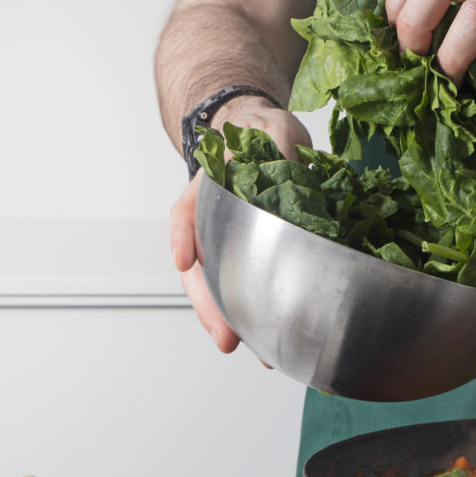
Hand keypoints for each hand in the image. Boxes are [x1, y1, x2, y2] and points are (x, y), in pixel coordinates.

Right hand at [170, 97, 311, 354]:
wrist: (267, 140)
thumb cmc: (265, 134)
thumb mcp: (277, 128)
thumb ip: (282, 144)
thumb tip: (292, 164)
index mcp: (209, 186)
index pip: (185, 211)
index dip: (183, 235)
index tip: (185, 260)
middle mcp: (210, 219)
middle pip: (197, 266)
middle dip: (208, 304)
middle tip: (224, 336)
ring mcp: (226, 242)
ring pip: (214, 287)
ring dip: (225, 321)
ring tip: (242, 348)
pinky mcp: (249, 258)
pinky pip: (242, 290)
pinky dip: (250, 316)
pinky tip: (264, 340)